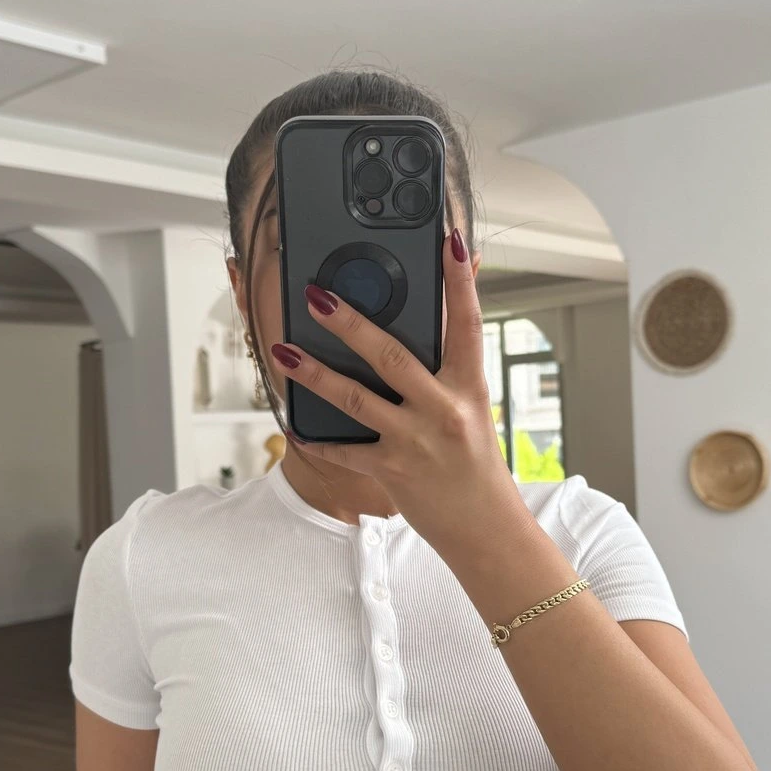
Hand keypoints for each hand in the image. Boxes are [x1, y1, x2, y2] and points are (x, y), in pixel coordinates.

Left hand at [275, 226, 532, 558]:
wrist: (486, 529)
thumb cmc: (477, 466)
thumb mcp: (475, 409)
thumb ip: (456, 364)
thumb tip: (456, 316)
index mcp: (469, 387)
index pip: (467, 323)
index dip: (461, 280)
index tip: (448, 241)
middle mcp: (444, 410)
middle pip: (392, 356)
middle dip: (350, 323)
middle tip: (317, 296)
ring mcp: (416, 441)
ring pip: (356, 399)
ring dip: (315, 373)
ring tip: (284, 351)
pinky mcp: (393, 471)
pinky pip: (345, 451)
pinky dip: (316, 438)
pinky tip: (292, 423)